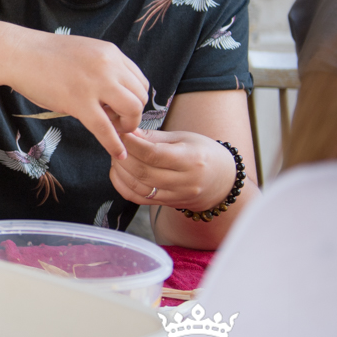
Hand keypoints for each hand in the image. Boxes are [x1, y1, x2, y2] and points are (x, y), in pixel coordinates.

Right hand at [7, 29, 148, 158]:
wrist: (18, 53)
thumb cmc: (44, 55)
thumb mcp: (83, 53)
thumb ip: (102, 69)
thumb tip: (113, 93)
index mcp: (110, 53)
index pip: (140, 80)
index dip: (135, 98)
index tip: (122, 108)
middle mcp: (109, 66)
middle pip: (140, 96)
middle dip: (134, 113)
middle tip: (117, 120)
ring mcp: (95, 83)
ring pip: (132, 110)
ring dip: (128, 125)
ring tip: (116, 130)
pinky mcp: (78, 102)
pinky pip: (105, 128)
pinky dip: (115, 144)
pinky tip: (118, 153)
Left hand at [111, 128, 231, 210]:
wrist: (222, 180)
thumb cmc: (203, 152)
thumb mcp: (184, 138)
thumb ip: (155, 137)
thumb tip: (128, 132)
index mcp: (191, 160)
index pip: (154, 154)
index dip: (131, 144)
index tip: (119, 132)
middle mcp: (184, 182)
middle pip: (142, 172)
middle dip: (122, 156)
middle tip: (114, 142)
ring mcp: (175, 196)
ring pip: (137, 187)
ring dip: (120, 170)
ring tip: (116, 155)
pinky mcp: (166, 204)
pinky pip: (137, 199)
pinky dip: (122, 185)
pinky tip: (118, 172)